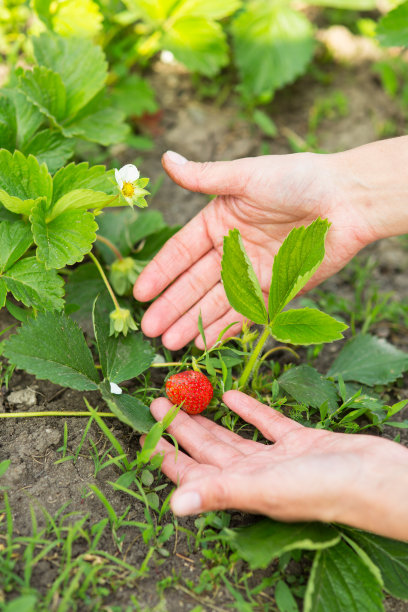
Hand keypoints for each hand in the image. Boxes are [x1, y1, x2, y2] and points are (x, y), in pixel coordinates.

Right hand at [134, 148, 381, 349]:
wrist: (347, 199)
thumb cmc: (297, 179)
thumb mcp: (245, 176)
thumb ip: (204, 177)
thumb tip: (166, 158)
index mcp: (219, 221)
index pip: (181, 252)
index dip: (160, 273)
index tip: (140, 294)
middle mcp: (232, 249)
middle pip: (195, 283)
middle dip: (172, 306)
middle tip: (150, 329)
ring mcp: (253, 272)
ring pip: (216, 302)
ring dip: (194, 322)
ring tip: (171, 343)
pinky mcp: (277, 289)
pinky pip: (247, 312)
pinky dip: (226, 327)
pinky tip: (204, 341)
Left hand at [144, 391, 407, 540]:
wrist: (377, 478)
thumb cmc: (324, 488)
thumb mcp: (266, 489)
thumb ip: (220, 492)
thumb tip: (173, 507)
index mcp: (242, 488)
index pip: (194, 473)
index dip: (168, 456)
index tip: (145, 435)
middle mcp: (255, 475)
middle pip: (209, 450)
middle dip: (182, 429)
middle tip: (158, 403)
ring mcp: (278, 458)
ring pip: (233, 436)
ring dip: (209, 418)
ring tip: (187, 398)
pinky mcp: (300, 442)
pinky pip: (266, 423)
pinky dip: (248, 409)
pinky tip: (232, 394)